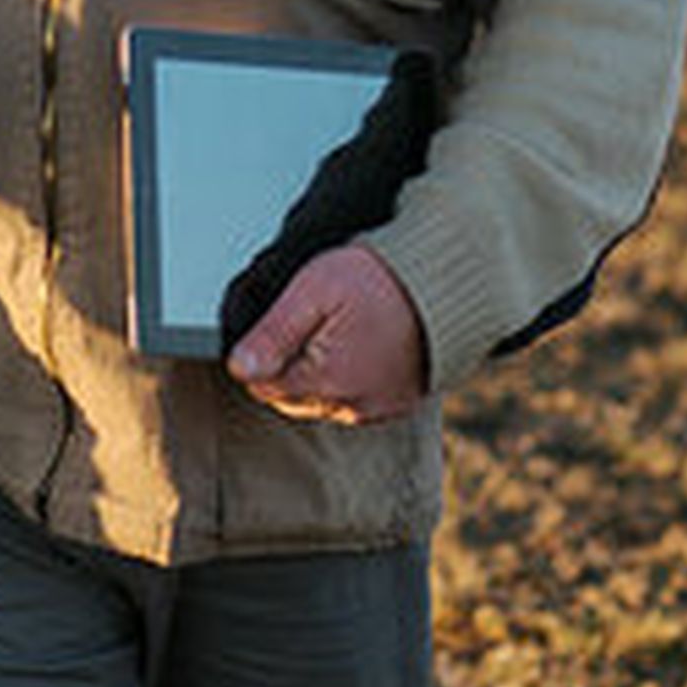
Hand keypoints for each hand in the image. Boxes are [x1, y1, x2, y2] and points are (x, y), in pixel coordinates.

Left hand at [226, 244, 426, 424]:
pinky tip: (358, 343)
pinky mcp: (398, 404)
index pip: (263, 386)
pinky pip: (355, 400)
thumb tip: (238, 368)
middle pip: (291, 397)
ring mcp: (378, 408)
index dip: (262, 353)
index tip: (282, 320)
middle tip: (312, 318)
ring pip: (322, 400)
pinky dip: (349, 377)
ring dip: (318, 373)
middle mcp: (352, 405)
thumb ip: (272, 333)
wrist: (448, 278)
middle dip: (288, 364)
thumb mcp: (314, 291)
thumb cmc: (381, 278)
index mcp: (326, 381)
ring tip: (340, 326)